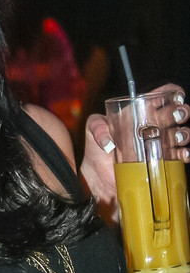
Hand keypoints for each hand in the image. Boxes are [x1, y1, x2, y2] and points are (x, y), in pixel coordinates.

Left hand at [81, 84, 188, 224]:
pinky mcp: (161, 162)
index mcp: (139, 113)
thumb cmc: (96, 150)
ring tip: (176, 138)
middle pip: (176, 113)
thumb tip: (107, 141)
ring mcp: (158, 144)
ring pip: (181, 133)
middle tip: (175, 117)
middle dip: (181, 112)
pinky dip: (184, 154)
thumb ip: (97, 127)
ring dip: (183, 133)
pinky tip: (182, 154)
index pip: (160, 97)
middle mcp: (153, 126)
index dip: (172, 92)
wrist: (98, 179)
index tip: (176, 97)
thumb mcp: (92, 131)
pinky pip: (179, 156)